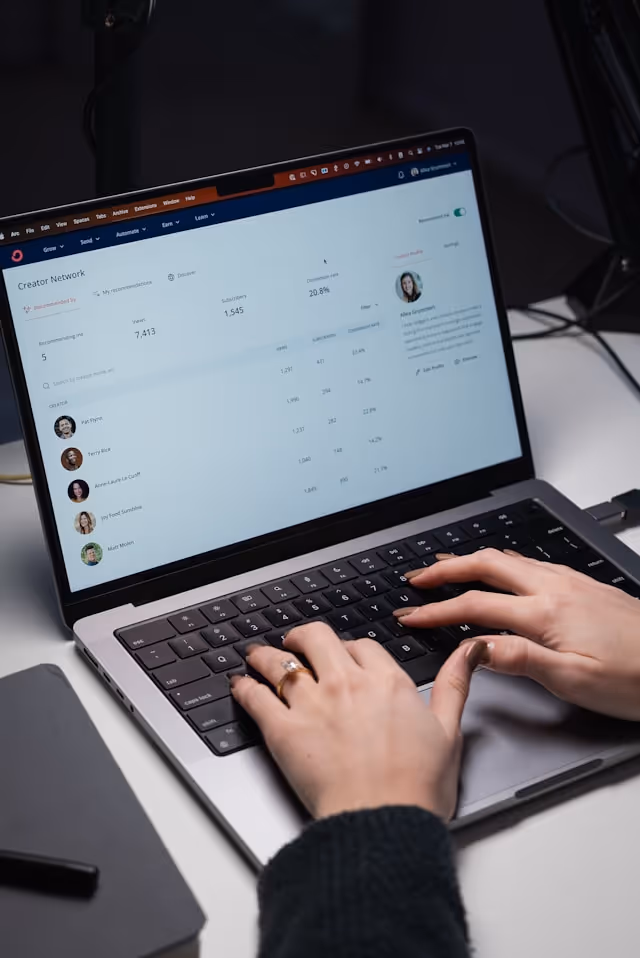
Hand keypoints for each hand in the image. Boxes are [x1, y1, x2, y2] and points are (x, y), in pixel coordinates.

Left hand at [230, 624, 486, 820]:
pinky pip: (256, 697)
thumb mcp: (449, 730)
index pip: (362, 646)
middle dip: (303, 636)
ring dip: (265, 655)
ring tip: (257, 656)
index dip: (351, 648)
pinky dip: (244, 687)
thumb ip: (455, 684)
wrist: (382, 823)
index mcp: (386, 682)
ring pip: (280, 662)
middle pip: (316, 638)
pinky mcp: (283, 731)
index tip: (346, 655)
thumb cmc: (417, 788)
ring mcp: (312, 704)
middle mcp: (346, 684)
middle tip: (296, 642)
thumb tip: (470, 651)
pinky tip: (239, 685)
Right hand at [394, 549, 639, 720]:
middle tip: (416, 578)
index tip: (409, 615)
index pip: (474, 606)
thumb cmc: (637, 678)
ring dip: (471, 561)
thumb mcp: (574, 681)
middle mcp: (556, 588)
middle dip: (444, 569)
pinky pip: (530, 563)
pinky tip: (502, 570)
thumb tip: (475, 647)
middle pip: (486, 566)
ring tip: (446, 567)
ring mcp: (571, 582)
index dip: (436, 611)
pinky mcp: (585, 585)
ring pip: (508, 559)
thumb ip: (520, 658)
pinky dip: (501, 563)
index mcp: (546, 613)